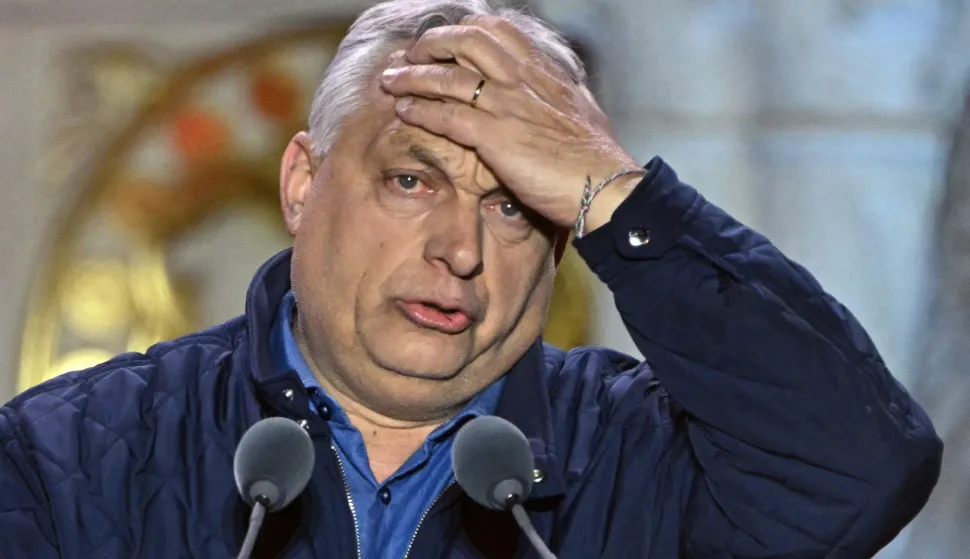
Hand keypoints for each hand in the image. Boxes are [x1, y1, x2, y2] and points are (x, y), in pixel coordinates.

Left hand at [379, 16, 640, 230]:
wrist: (606, 186)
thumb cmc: (597, 159)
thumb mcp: (583, 112)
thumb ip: (564, 95)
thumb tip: (563, 89)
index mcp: (544, 73)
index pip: (499, 32)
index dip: (465, 32)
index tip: (448, 42)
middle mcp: (524, 80)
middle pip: (469, 40)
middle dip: (434, 43)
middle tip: (413, 56)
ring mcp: (508, 106)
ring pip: (450, 76)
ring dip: (413, 76)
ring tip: (391, 81)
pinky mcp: (496, 137)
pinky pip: (447, 116)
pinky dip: (421, 110)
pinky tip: (405, 112)